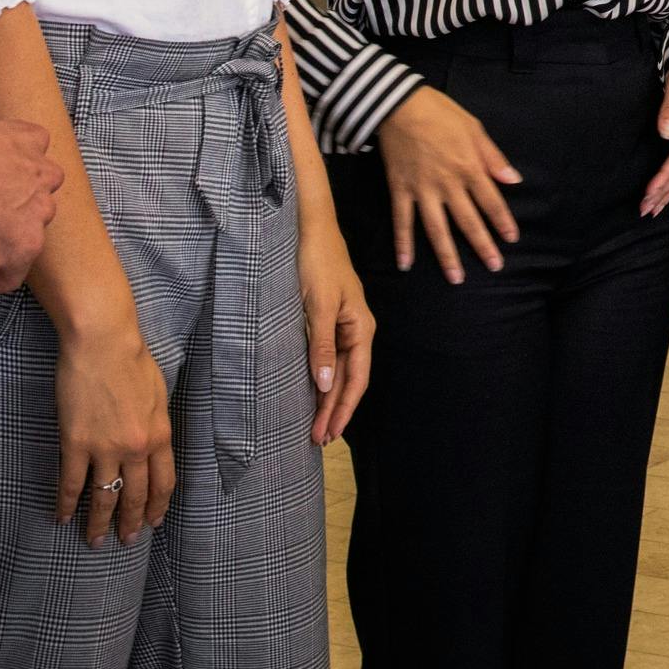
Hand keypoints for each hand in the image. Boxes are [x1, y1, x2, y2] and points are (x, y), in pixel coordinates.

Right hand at [51, 314, 173, 545]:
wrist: (103, 342)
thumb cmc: (131, 359)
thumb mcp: (157, 393)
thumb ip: (155, 422)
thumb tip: (152, 440)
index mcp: (160, 434)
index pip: (163, 482)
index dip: (158, 506)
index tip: (154, 522)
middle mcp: (136, 448)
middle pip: (136, 496)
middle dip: (131, 522)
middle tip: (126, 541)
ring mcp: (105, 448)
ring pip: (104, 496)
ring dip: (99, 523)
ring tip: (95, 541)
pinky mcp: (76, 443)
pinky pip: (71, 483)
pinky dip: (66, 504)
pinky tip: (62, 517)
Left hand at [299, 209, 372, 445]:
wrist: (308, 227)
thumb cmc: (316, 261)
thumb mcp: (318, 305)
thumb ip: (322, 346)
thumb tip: (327, 386)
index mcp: (360, 327)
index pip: (357, 379)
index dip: (343, 409)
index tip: (329, 434)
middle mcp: (354, 329)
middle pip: (349, 380)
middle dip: (334, 411)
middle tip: (318, 440)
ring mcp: (341, 325)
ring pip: (338, 371)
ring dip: (327, 399)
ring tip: (316, 426)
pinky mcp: (325, 319)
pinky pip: (327, 358)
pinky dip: (321, 379)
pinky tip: (313, 393)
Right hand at [375, 86, 519, 282]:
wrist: (398, 104)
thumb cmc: (441, 112)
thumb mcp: (475, 128)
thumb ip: (493, 157)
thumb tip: (514, 180)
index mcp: (469, 168)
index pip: (491, 201)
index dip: (502, 222)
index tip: (511, 240)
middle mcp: (448, 184)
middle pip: (468, 221)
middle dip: (482, 245)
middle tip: (494, 266)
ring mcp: (422, 190)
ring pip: (437, 229)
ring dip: (447, 255)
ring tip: (455, 278)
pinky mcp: (400, 189)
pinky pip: (402, 221)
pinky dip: (403, 243)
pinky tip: (405, 264)